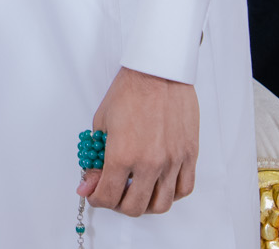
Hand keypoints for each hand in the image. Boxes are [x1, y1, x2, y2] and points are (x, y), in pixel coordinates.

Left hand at [77, 67, 197, 215]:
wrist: (158, 71)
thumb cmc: (129, 91)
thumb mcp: (102, 124)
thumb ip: (96, 160)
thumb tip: (89, 184)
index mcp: (123, 154)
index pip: (108, 196)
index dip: (97, 199)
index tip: (95, 194)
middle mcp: (149, 162)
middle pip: (134, 207)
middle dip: (118, 205)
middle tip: (114, 193)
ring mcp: (172, 160)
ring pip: (162, 204)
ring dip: (146, 204)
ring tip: (137, 191)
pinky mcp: (189, 154)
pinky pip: (185, 188)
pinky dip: (172, 194)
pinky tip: (160, 184)